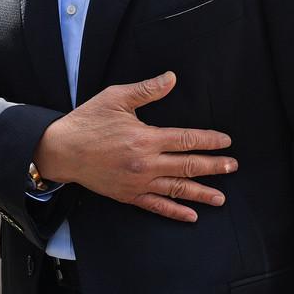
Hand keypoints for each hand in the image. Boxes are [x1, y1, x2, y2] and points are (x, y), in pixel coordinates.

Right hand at [32, 72, 237, 221]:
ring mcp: (138, 183)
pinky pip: (156, 206)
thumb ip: (147, 90)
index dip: (209, 141)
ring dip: (201, 193)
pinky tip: (191, 216)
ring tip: (221, 198)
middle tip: (232, 167)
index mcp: (146, 138)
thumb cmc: (87, 121)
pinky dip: (175, 212)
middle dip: (213, 167)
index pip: (186, 140)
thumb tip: (172, 78)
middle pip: (188, 166)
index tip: (226, 142)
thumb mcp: (116, 98)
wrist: (61, 149)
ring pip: (177, 189)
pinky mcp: (128, 195)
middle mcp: (146, 163)